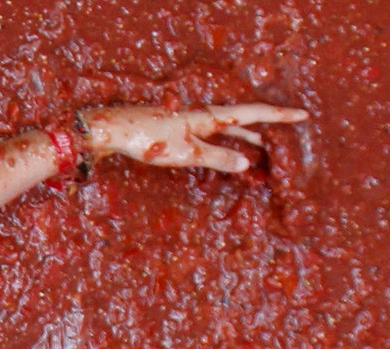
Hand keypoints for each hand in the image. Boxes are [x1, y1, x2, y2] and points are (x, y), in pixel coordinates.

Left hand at [79, 104, 308, 172]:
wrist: (115, 131)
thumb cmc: (151, 141)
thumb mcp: (187, 153)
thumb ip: (218, 158)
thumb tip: (248, 163)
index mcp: (212, 117)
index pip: (255, 114)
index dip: (280, 115)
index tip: (304, 114)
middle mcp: (205, 117)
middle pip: (244, 121)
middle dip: (266, 129)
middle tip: (289, 134)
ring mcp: (191, 124)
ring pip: (227, 130)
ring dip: (246, 139)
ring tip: (263, 149)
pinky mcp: (178, 132)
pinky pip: (211, 137)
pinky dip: (224, 146)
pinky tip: (224, 155)